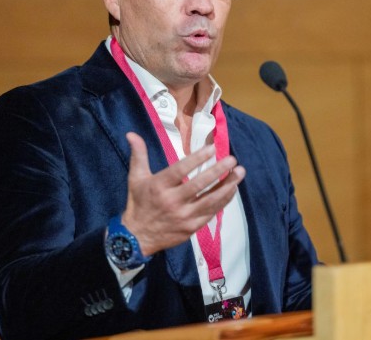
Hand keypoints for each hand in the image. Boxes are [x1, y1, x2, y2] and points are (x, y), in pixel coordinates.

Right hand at [120, 132, 245, 256]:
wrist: (137, 237)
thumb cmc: (139, 203)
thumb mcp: (135, 178)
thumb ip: (139, 155)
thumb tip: (131, 134)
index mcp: (159, 186)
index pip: (181, 170)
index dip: (197, 159)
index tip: (212, 149)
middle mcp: (172, 201)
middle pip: (199, 185)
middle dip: (218, 171)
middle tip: (232, 159)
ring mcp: (184, 216)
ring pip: (210, 200)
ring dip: (227, 186)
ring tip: (239, 173)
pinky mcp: (191, 228)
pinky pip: (211, 212)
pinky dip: (223, 200)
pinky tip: (232, 189)